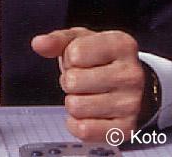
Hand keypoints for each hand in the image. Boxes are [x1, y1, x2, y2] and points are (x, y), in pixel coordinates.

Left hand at [31, 27, 144, 141]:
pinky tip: (87, 113)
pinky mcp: (126, 128)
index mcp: (122, 45)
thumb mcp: (80, 40)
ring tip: (87, 94)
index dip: (69, 57)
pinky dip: (76, 123)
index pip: (75, 53)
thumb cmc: (100, 57)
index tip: (81, 58)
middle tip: (83, 79)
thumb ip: (57, 40)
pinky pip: (84, 130)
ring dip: (73, 101)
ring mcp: (132, 103)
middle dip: (70, 80)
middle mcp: (132, 74)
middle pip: (73, 81)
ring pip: (76, 107)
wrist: (127, 82)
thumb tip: (38, 43)